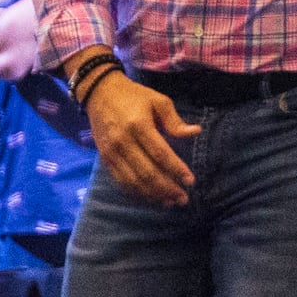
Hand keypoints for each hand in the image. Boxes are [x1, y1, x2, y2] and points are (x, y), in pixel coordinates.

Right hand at [84, 72, 200, 207]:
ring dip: (152, 195)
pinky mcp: (105, 160)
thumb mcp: (158, 100)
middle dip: (166, 188)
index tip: (190, 181)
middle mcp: (123, 142)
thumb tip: (196, 133)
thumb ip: (175, 120)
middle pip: (146, 172)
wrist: (100, 93)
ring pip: (132, 181)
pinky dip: (136, 193)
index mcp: (138, 125)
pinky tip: (150, 197)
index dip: (176, 169)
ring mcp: (111, 153)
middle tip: (183, 199)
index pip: (160, 153)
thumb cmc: (134, 96)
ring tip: (170, 202)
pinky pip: (120, 182)